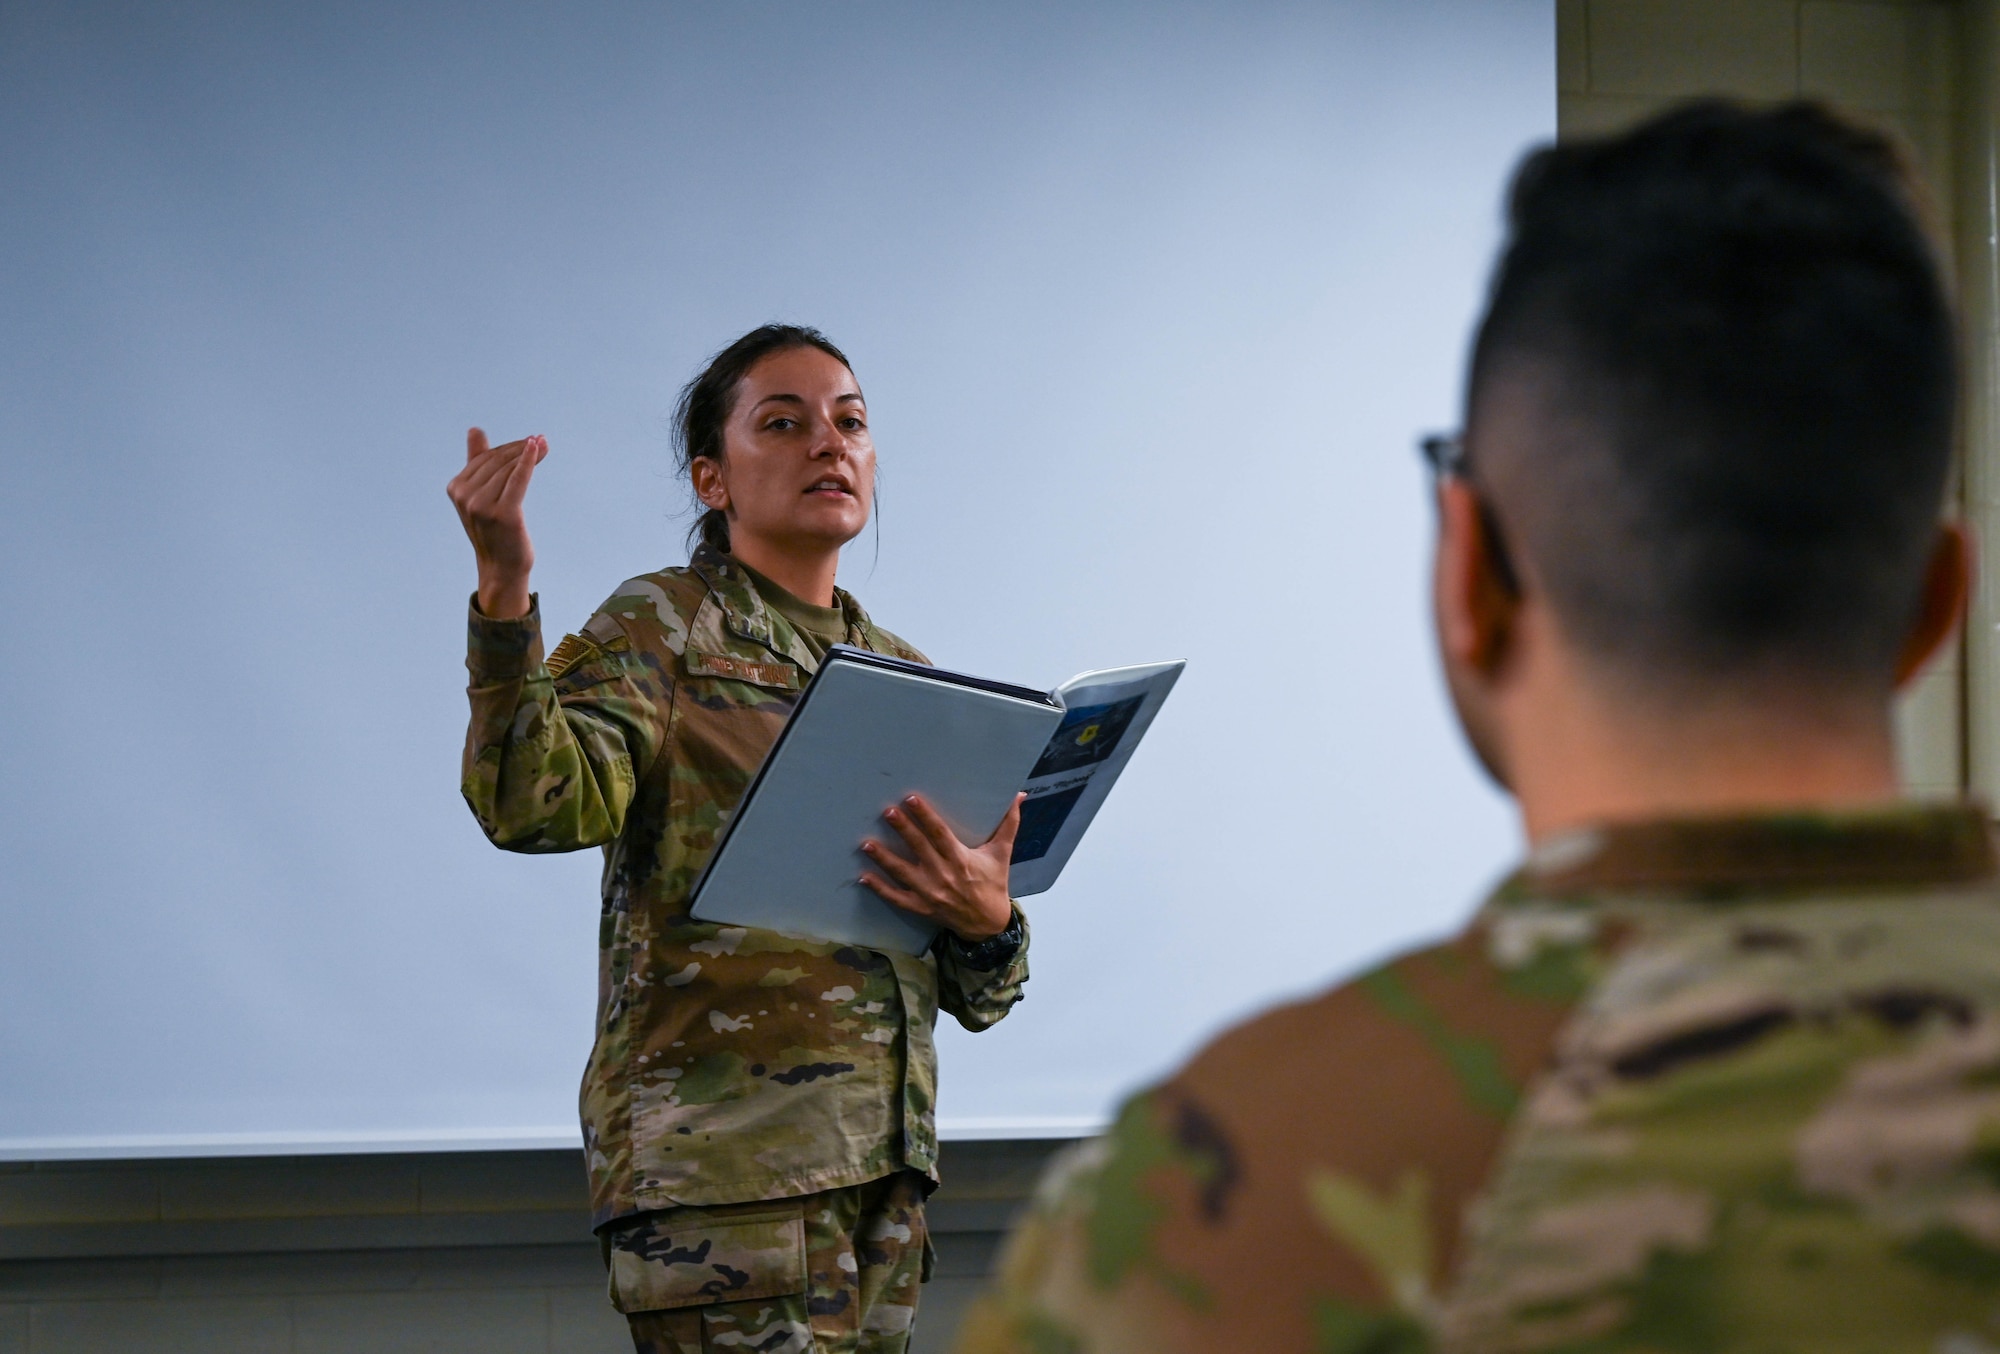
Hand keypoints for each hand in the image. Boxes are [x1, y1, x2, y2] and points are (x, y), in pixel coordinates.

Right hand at [447, 427, 546, 618]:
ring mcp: (482, 505)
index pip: (485, 457)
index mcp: (456, 488)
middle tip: (542, 440)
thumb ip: (476, 462)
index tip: (531, 441)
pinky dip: (528, 462)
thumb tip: (475, 430)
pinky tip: (538, 448)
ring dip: (530, 453)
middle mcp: (465, 496)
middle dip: (521, 448)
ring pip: (509, 469)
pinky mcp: (503, 513)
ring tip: (545, 445)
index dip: (509, 448)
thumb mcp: (480, 495)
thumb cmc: (494, 530)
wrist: (501, 568)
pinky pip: (518, 479)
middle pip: (497, 461)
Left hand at [860, 793, 1021, 941]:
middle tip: (886, 812)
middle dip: (903, 829)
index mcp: (961, 859)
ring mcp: (929, 893)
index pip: (939, 834)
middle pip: (919, 848)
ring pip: (902, 873)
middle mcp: (943, 875)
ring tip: (866, 843)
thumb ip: (1009, 823)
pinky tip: (863, 876)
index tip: (911, 799)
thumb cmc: (993, 883)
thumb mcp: (1001, 853)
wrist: (988, 923)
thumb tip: (1019, 795)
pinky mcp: (921, 907)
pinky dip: (880, 888)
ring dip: (884, 858)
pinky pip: (896, 898)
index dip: (925, 816)